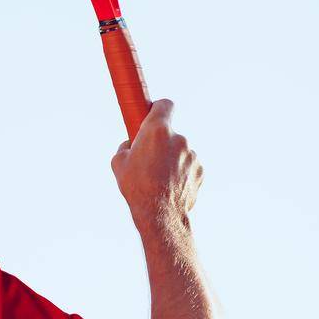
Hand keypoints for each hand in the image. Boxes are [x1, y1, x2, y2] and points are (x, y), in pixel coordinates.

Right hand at [110, 99, 202, 229]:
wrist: (159, 213)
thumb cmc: (136, 186)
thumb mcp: (118, 162)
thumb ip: (127, 145)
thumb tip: (132, 143)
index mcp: (157, 131)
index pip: (165, 104)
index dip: (158, 108)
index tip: (152, 114)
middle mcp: (179, 138)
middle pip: (169, 132)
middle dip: (160, 142)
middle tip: (147, 158)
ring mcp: (192, 154)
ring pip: (179, 150)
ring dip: (170, 158)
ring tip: (157, 177)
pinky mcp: (200, 170)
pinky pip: (187, 165)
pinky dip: (180, 171)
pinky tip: (169, 185)